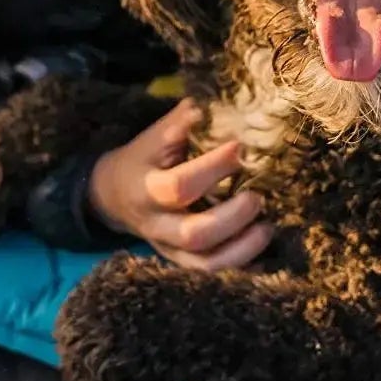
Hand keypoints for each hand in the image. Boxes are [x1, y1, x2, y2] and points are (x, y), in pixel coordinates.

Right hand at [88, 97, 271, 270]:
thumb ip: (183, 122)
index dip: (211, 168)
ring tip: (267, 227)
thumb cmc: (144, 157)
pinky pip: (212, 274)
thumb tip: (218, 106)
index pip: (178, 186)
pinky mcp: (182, 263)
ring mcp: (169, 249)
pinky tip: (262, 246)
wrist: (114, 195)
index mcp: (145, 189)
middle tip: (258, 197)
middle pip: (193, 235)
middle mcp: (156, 225)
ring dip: (242, 249)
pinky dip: (241, 264)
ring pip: (205, 264)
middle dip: (232, 218)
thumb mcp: (154, 136)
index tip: (240, 146)